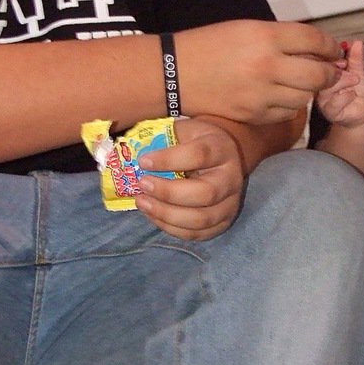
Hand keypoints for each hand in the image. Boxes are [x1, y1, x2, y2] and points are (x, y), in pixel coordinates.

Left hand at [134, 117, 245, 240]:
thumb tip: (131, 152)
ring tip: (142, 202)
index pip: (199, 155)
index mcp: (222, 149)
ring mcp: (230, 203)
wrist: (220, 158)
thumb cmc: (195, 142)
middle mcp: (231, 178)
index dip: (168, 160)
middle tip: (142, 184)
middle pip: (205, 193)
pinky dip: (171, 228)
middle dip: (168, 193)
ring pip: (201, 219)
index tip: (143, 161)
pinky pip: (196, 233)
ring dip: (166, 214)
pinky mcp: (223, 222)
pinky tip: (153, 215)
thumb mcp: (183, 131)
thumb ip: (163, 138)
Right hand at [175, 20, 342, 123]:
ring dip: (309, 89)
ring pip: (305, 96)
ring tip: (302, 82)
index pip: (315, 41)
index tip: (335, 50)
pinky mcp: (255, 114)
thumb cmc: (209, 46)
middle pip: (319, 74)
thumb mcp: (246, 28)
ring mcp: (262, 94)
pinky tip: (283, 95)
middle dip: (330, 73)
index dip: (331, 47)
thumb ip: (281, 37)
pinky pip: (287, 112)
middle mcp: (268, 66)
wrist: (176, 73)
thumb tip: (314, 47)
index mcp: (266, 37)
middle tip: (330, 70)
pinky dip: (291, 104)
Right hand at [316, 39, 363, 126]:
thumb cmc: (356, 94)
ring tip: (355, 80)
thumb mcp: (358, 72)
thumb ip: (355, 59)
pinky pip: (334, 102)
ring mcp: (322, 100)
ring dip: (344, 81)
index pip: (317, 62)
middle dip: (337, 68)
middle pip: (320, 74)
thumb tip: (356, 42)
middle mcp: (318, 87)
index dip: (330, 56)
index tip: (343, 54)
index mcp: (322, 75)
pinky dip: (346, 96)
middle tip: (349, 67)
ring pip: (327, 87)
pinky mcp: (329, 112)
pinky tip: (352, 94)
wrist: (361, 114)